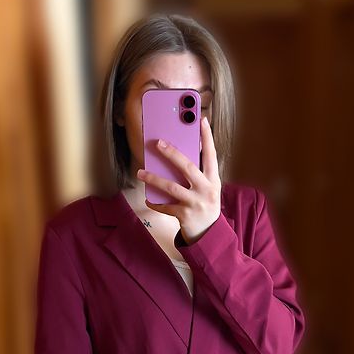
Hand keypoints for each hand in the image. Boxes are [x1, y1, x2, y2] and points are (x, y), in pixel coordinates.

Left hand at [137, 116, 220, 243]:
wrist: (209, 234)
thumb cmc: (205, 204)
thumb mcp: (208, 187)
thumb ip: (199, 172)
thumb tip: (179, 153)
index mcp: (213, 179)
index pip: (211, 154)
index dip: (207, 137)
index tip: (200, 119)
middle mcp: (206, 189)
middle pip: (188, 167)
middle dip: (172, 153)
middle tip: (157, 142)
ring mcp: (195, 203)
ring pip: (172, 187)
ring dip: (154, 179)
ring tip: (140, 172)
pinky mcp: (185, 215)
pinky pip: (165, 206)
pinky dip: (155, 203)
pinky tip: (147, 199)